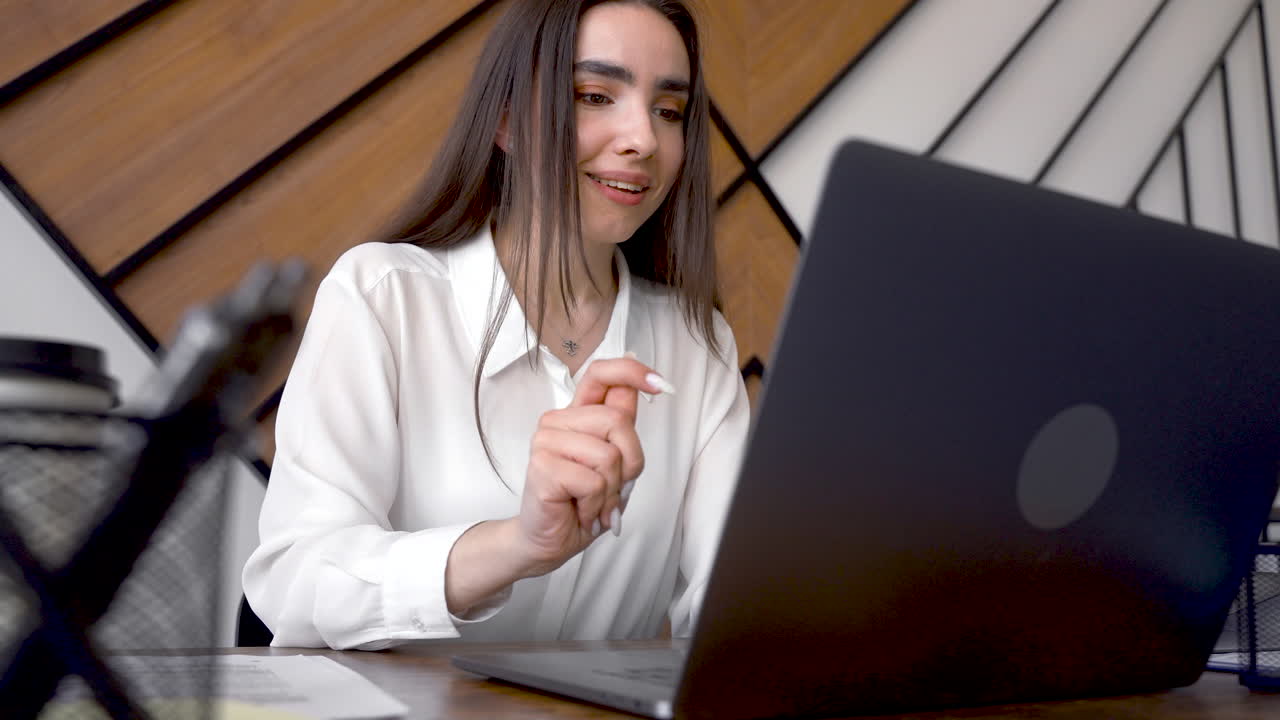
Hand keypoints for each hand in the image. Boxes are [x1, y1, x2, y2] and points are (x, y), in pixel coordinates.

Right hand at [513, 356, 672, 574]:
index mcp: (577, 414)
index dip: (632, 372)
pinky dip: (598, 505)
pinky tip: (583, 512)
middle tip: (613, 488)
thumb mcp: (617, 461)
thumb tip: (644, 374)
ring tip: (595, 503)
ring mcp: (546, 441)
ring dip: (612, 490)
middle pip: (617, 421)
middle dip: (629, 461)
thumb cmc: (584, 501)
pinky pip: (593, 482)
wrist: (553, 540)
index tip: (660, 385)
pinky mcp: (542, 467)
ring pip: (608, 455)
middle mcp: (558, 421)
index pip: (600, 374)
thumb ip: (623, 423)